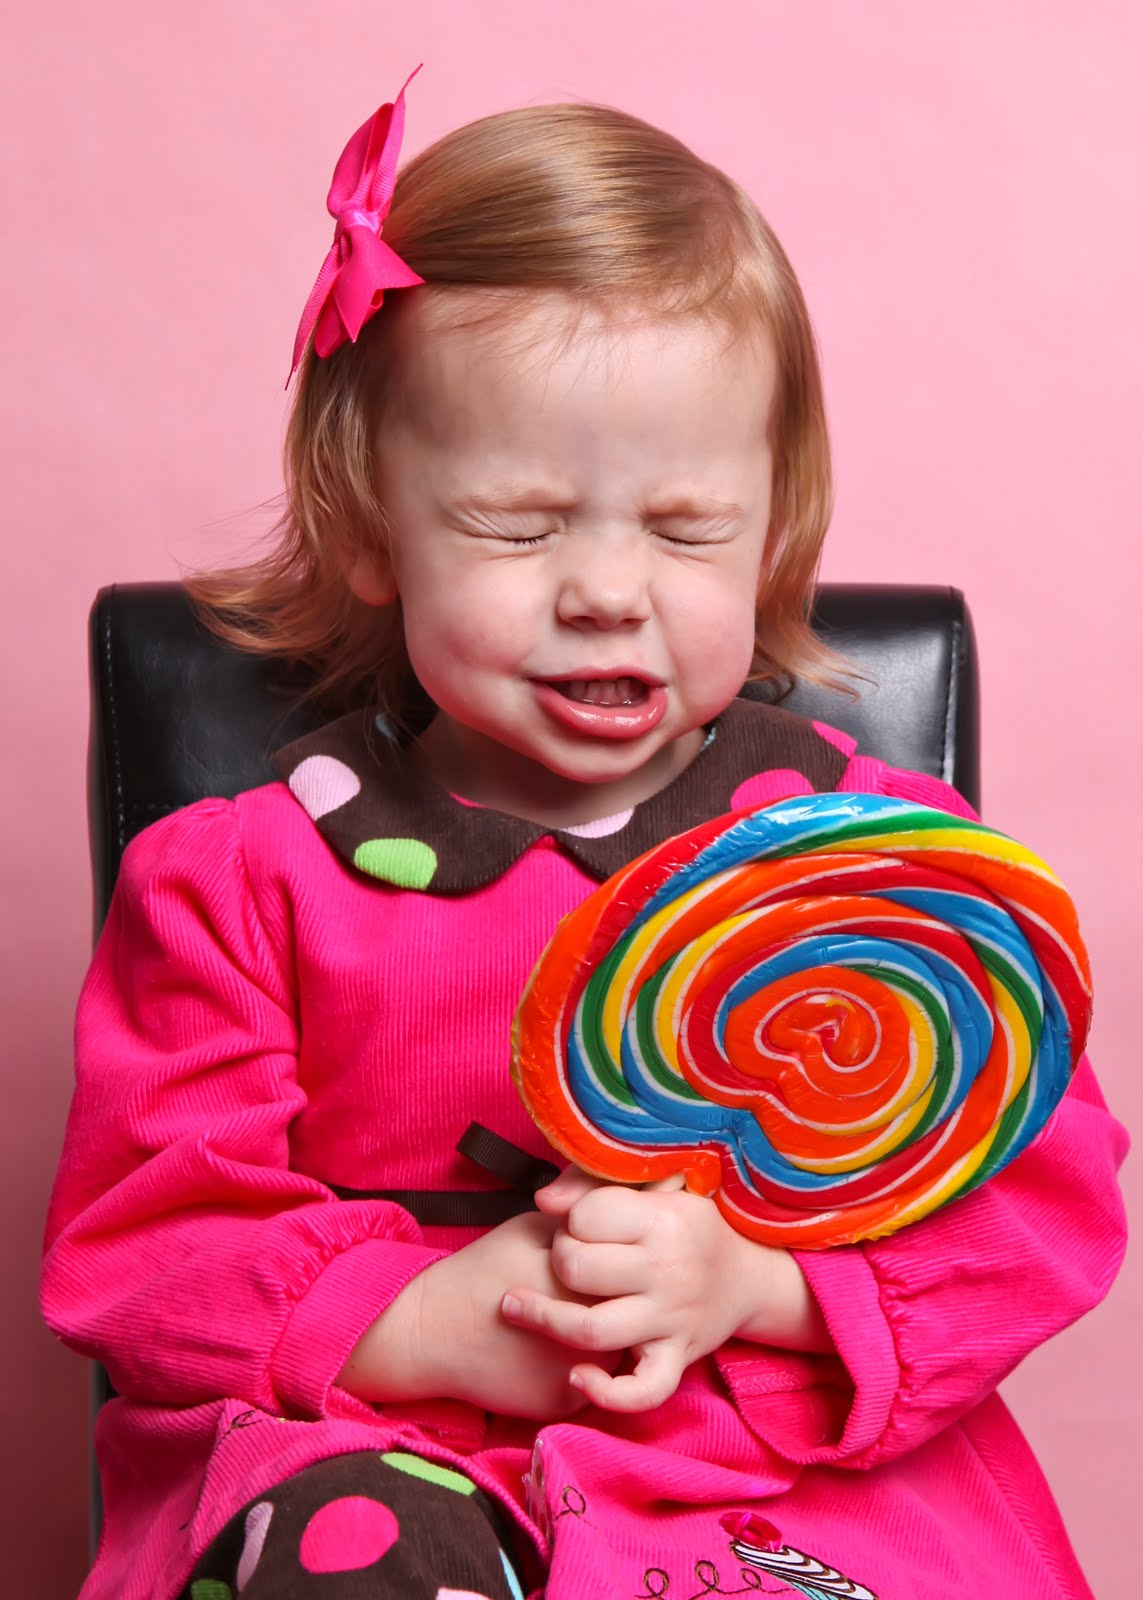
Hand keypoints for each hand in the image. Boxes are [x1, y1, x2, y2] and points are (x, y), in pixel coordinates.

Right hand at [338, 1209, 617, 1420]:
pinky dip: (583, 1366)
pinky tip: (550, 1350)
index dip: (618, 1261)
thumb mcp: (533, 1230)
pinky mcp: (568, 1405)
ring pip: (622, 1350)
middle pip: (634, 1313)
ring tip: (573, 1317)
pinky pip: (596, 1382)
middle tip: (585, 1291)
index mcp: (588, 1284)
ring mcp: (583, 1374)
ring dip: (610, 1333)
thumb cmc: (483, 1271)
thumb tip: (625, 1225)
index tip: (600, 1257)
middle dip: (621, 1300)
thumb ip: (585, 1229)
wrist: (433, 1333)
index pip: (632, 1269)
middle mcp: (594, 1333)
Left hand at [499, 1168, 828, 1413]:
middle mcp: (668, 1271)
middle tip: (560, 1257)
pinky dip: (605, 1392)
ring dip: (544, 1320)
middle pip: (578, 1270)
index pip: (585, 1217)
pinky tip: (576, 1374)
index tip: (576, 1222)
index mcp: (664, 1219)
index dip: (569, 1217)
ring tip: (516, 1306)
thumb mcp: (653, 1184)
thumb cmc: (685, 1222)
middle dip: (556, 1259)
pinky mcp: (675, 1359)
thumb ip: (592, 1180)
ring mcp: (671, 1320)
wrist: (747, 1276)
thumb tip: (543, 1200)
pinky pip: (641, 1391)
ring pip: (592, 1330)